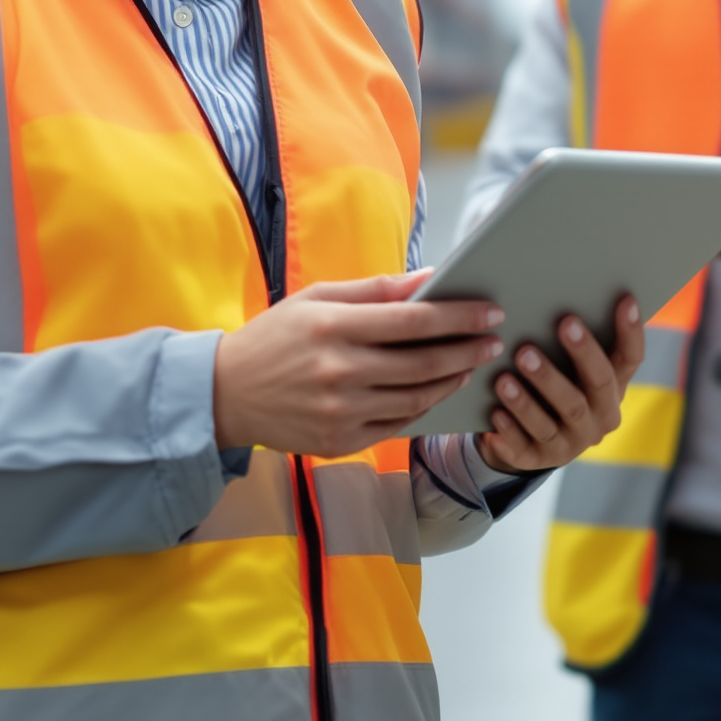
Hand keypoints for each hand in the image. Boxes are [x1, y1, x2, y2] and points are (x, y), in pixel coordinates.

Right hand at [213, 272, 504, 458]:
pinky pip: (397, 425)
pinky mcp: (340, 442)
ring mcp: (340, 412)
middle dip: (467, 350)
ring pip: (417, 398)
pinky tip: (438, 390)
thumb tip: (430, 278)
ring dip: (452, 380)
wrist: (225, 394)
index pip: (414, 320)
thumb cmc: (275, 337)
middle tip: (495, 341)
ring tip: (471, 365)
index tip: (490, 312)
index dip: (459, 317)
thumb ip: (376, 290)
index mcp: (333, 327)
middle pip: (423, 363)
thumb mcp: (318, 298)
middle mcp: (339, 372)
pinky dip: (424, 407)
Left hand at [475, 295, 644, 475]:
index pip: (630, 359)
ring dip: (530, 396)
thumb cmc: (552, 384)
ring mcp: (571, 443)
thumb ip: (571, 342)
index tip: (625, 299)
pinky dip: (510, 427)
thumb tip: (560, 288)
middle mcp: (599, 418)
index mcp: (613, 389)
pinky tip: (495, 410)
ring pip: (555, 419)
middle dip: (581, 353)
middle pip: (596, 385)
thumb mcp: (568, 367)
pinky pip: (525, 445)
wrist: (529, 440)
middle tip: (561, 323)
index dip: (630, 331)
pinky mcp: (539, 460)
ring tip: (506, 374)